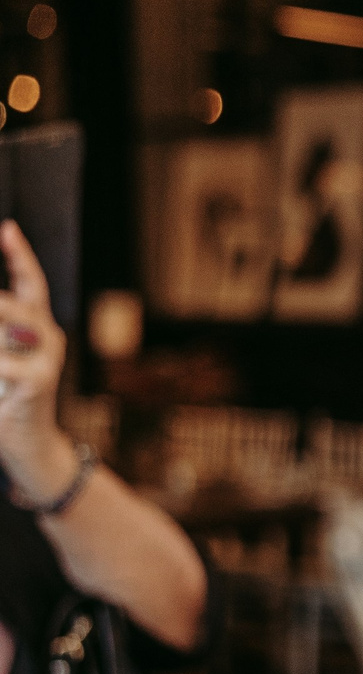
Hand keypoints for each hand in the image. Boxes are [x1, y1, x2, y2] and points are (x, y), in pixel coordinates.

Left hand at [0, 222, 74, 493]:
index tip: (7, 228)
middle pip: (21, 303)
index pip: (33, 284)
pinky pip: (3, 365)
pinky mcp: (37, 382)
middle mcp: (48, 338)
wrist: (28, 444)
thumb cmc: (6, 396)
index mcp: (38, 328)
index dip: (20, 256)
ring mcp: (46, 361)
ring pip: (11, 330)